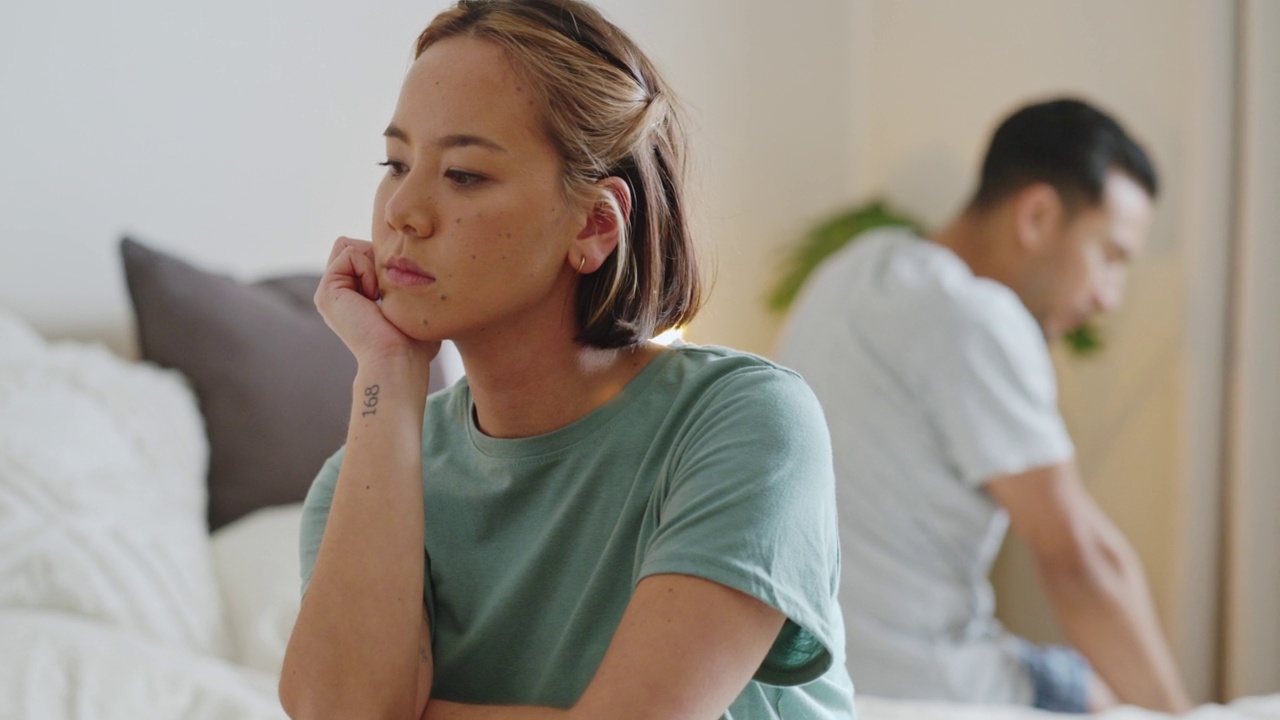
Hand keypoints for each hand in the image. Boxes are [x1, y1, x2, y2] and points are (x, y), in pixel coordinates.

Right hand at [314, 237, 440, 367]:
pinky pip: (349, 252)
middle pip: (355, 246)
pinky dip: (368, 269)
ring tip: (380, 295)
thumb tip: (413, 270)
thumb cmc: (413, 342)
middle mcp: (338, 294)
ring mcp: (329, 292)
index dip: (385, 261)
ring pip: (349, 246)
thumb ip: (404, 285)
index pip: (365, 253)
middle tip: (387, 290)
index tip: (396, 290)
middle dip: (376, 258)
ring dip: (372, 264)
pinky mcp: (326, 290)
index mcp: (353, 297)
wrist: (397, 358)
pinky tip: (374, 296)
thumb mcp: (411, 307)